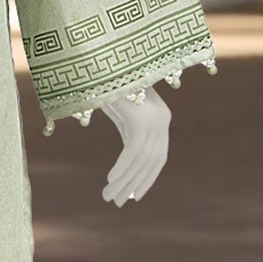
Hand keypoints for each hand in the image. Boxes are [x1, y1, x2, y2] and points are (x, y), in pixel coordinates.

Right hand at [97, 85, 169, 205]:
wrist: (100, 60)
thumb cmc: (106, 84)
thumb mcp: (120, 111)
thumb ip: (128, 131)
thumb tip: (128, 161)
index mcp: (160, 117)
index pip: (158, 158)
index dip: (146, 179)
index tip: (132, 195)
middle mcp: (162, 118)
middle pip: (151, 162)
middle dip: (134, 184)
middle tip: (117, 202)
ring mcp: (153, 117)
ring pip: (141, 159)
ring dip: (123, 181)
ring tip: (107, 196)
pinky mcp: (141, 117)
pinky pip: (133, 150)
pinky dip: (122, 167)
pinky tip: (111, 179)